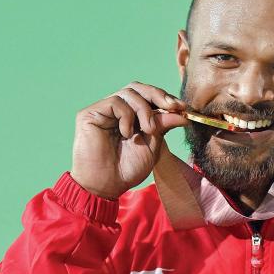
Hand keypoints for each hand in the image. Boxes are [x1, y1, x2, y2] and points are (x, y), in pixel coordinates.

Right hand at [70, 81, 188, 198]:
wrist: (106, 185)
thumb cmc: (128, 168)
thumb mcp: (153, 145)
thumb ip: (163, 125)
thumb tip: (182, 111)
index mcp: (133, 116)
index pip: (149, 96)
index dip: (166, 98)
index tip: (183, 107)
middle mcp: (117, 110)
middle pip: (139, 88)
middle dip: (158, 95)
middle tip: (172, 107)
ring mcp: (104, 111)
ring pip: (129, 93)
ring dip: (144, 110)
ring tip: (149, 130)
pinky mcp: (90, 114)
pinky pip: (115, 102)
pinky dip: (127, 115)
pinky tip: (127, 133)